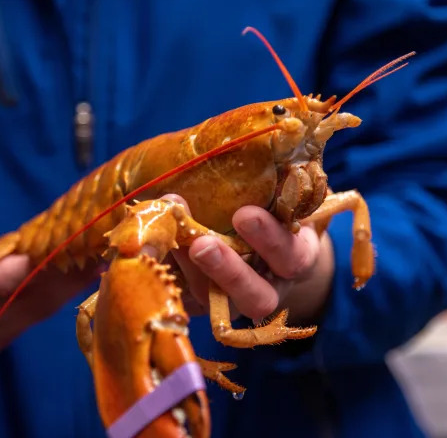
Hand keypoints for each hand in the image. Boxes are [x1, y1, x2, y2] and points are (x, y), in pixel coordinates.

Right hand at [0, 169, 99, 360]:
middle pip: (22, 302)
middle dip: (63, 275)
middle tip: (98, 247)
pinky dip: (53, 299)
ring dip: (66, 288)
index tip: (68, 241)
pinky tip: (75, 275)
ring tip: (96, 258)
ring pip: (31, 315)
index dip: (33, 265)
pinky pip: (27, 323)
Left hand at [166, 195, 334, 324]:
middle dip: (227, 271)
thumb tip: (259, 142)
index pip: (292, 258)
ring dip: (190, 272)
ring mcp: (234, 301)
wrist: (264, 246)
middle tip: (202, 244)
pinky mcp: (204, 303)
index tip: (243, 214)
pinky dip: (168, 275)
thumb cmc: (275, 211)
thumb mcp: (284, 198)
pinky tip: (150, 250)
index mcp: (295, 261)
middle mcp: (269, 288)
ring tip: (170, 241)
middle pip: (255, 297)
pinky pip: (186, 299)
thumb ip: (278, 182)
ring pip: (216, 302)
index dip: (269, 240)